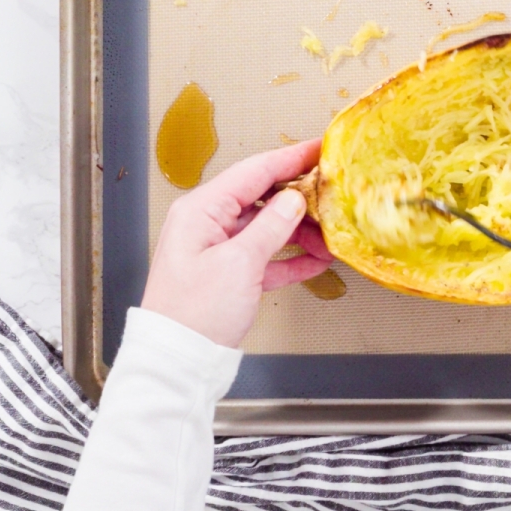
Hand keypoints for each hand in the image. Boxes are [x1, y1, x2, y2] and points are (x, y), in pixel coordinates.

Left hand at [141, 139, 333, 347]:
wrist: (177, 362)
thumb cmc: (195, 313)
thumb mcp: (239, 264)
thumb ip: (270, 227)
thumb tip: (293, 199)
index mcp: (201, 210)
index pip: (254, 171)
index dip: (290, 157)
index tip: (320, 148)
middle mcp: (207, 223)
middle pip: (262, 197)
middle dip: (299, 198)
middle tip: (333, 195)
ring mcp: (217, 249)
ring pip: (266, 228)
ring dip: (300, 232)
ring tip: (330, 238)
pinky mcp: (228, 275)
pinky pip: (264, 256)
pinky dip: (289, 257)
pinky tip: (316, 260)